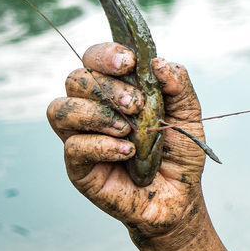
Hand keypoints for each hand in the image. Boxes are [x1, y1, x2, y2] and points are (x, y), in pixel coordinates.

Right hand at [46, 42, 208, 242]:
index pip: (94, 59)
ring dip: (97, 114)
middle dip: (107, 87)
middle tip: (136, 106)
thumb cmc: (180, 153)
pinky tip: (127, 152)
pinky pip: (73, 146)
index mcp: (118, 90)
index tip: (130, 63)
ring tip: (129, 129)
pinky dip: (101, 145)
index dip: (106, 54)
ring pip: (60, 109)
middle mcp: (94, 108)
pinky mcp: (78, 166)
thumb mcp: (189, 115)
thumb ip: (179, 86)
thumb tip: (158, 62)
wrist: (179, 196)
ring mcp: (82, 136)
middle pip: (76, 79)